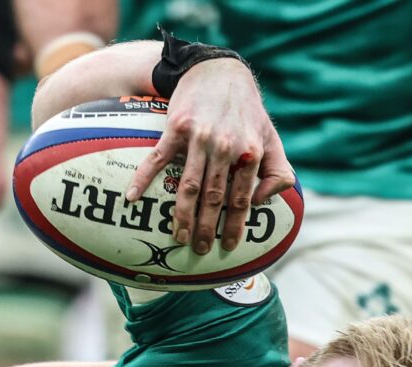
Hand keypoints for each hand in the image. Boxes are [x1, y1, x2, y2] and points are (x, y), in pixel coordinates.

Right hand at [126, 58, 294, 254]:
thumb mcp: (271, 138)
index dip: (234, 225)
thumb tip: (263, 202)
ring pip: (189, 185)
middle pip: (214, 197)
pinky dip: (143, 179)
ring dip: (181, 214)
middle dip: (205, 227)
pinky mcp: (176, 128)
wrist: (218, 71)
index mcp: (250, 152)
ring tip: (177, 236)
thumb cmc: (247, 110)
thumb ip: (278, 172)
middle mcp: (226, 146)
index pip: (242, 198)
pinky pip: (158, 158)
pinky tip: (132, 197)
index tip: (227, 246)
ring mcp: (199, 137)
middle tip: (199, 249)